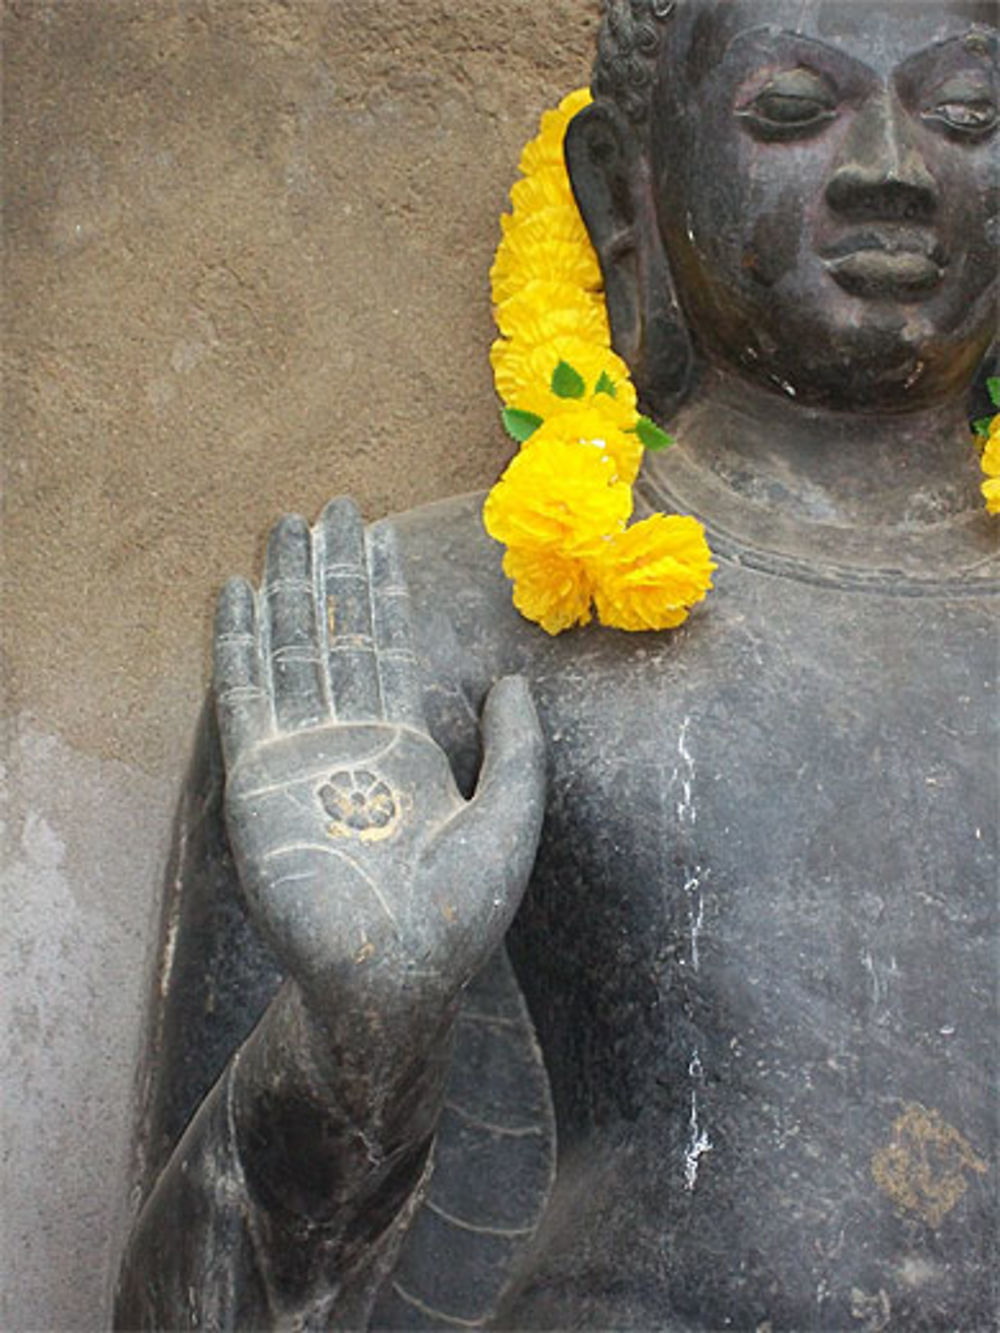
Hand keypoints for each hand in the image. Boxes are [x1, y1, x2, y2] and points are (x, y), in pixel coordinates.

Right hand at [213, 498, 544, 1042]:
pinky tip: (235, 593)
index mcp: (407, 745)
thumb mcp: (511, 819)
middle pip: (338, 633)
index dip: (384, 591)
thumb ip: (517, 749)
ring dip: (286, 588)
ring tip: (282, 529)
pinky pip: (245, 696)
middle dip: (334, 570)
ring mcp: (302, 754)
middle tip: (329, 505)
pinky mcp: (259, 778)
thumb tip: (511, 678)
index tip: (379, 534)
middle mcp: (350, 739)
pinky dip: (238, 643)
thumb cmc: (459, 918)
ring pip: (291, 649)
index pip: (391, 646)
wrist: (394, 980)